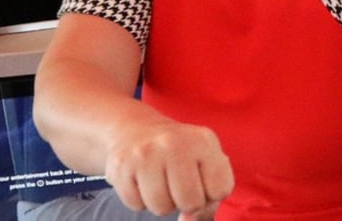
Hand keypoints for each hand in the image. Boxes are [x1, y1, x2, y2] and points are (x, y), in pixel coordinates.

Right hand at [105, 120, 233, 217]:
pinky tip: (142, 179)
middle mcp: (174, 143)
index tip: (202, 178)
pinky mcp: (121, 165)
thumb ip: (211, 197)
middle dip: (186, 201)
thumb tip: (187, 219)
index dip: (211, 192)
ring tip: (160, 181)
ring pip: (162, 208)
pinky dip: (140, 199)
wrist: (136, 129)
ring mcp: (145, 153)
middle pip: (191, 202)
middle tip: (178, 183)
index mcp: (203, 140)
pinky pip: (136, 205)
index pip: (220, 189)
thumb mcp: (206, 162)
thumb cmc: (180, 154)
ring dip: (163, 202)